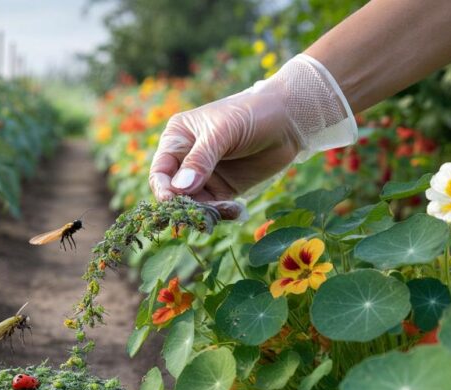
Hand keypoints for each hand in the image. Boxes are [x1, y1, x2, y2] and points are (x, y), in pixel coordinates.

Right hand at [149, 55, 356, 217]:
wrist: (289, 119)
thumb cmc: (251, 114)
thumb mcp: (222, 132)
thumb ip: (201, 159)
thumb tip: (180, 189)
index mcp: (178, 139)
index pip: (161, 171)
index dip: (163, 188)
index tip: (174, 200)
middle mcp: (187, 160)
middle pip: (175, 193)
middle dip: (187, 205)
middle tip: (203, 213)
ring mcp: (205, 177)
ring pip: (195, 204)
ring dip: (207, 212)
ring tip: (228, 210)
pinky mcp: (224, 190)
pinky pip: (215, 209)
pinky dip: (222, 214)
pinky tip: (236, 211)